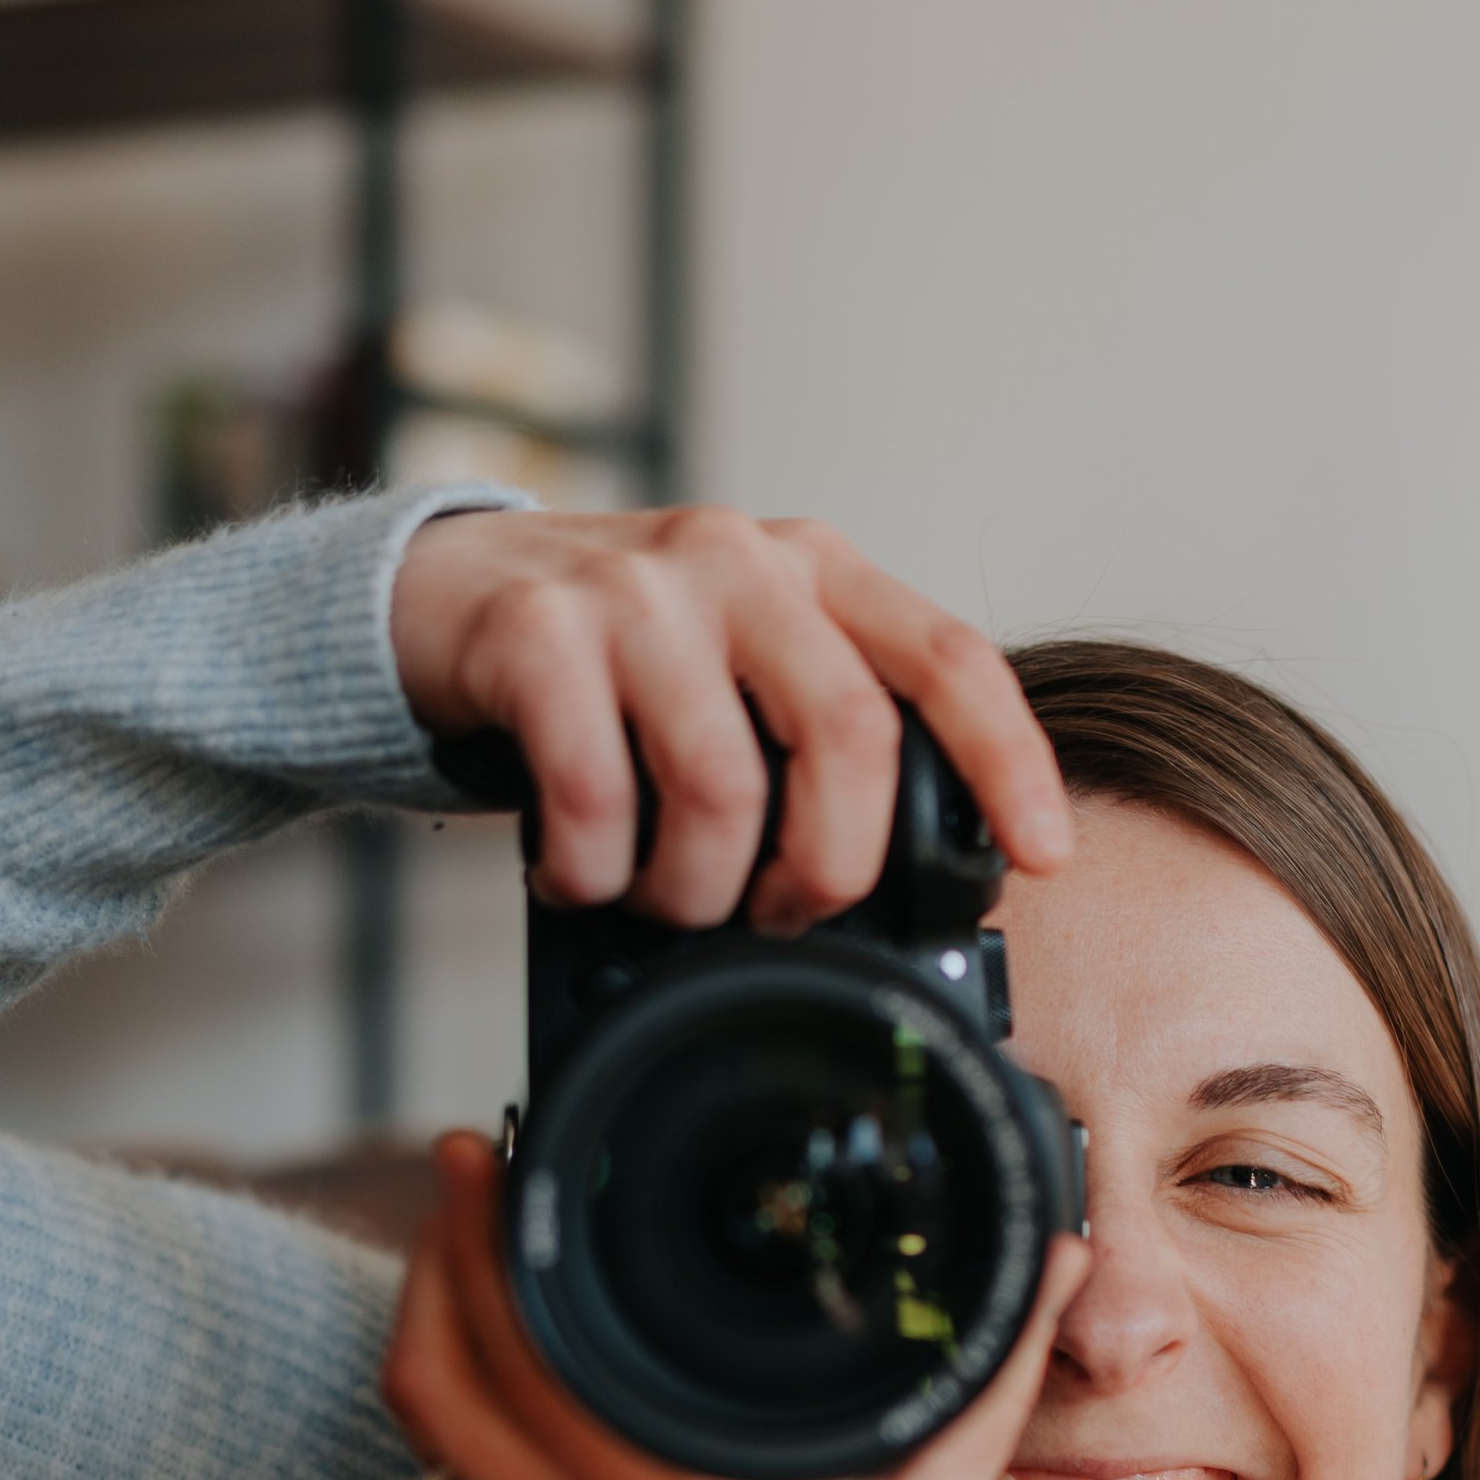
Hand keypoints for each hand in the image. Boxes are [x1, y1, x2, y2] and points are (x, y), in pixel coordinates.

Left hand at [383, 1135, 1089, 1479]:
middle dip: (447, 1246)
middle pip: (451, 1370)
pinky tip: (484, 1340)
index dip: (503, 1241)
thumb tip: (1053, 1264)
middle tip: (471, 1161)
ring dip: (431, 1312)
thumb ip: (981, 1390)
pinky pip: (452, 1472)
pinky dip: (449, 1390)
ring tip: (462, 1229)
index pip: (548, 1354)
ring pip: (432, 1419)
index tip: (507, 1154)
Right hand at [389, 504, 1073, 929]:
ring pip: (719, 787)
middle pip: (849, 737)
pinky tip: (577, 874)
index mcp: (816, 571)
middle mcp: (738, 563)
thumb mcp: (741, 664)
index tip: (1041, 857)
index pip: (947, 659)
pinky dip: (592, 874)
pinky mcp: (536, 634)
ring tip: (660, 902)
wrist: (437, 591)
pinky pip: (594, 798)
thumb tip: (896, 892)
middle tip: (782, 916)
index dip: (1009, 764)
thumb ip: (817, 732)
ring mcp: (635, 591)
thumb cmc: (617, 660)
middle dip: (830, 867)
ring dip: (693, 892)